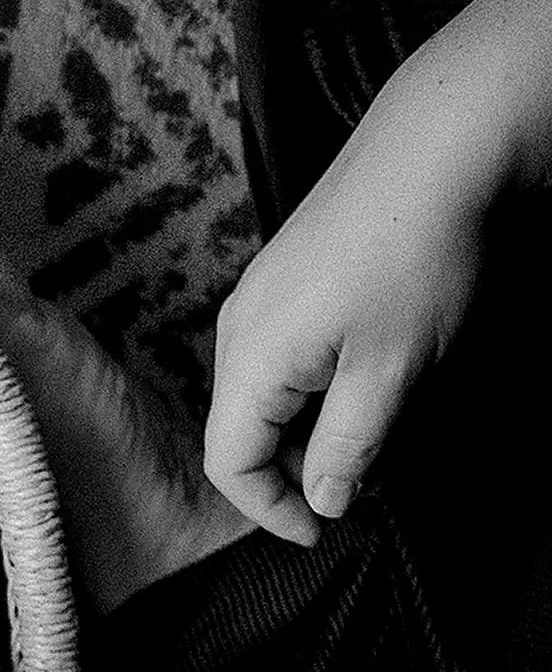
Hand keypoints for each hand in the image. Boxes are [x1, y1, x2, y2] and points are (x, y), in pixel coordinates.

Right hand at [205, 80, 486, 541]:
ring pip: (260, 393)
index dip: (270, 511)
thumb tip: (324, 499)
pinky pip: (278, 353)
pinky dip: (309, 388)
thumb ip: (349, 449)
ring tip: (365, 437)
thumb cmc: (418, 254)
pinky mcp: (286, 271)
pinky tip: (361, 379)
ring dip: (303, 431)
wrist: (442, 141)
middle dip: (288, 473)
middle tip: (355, 489)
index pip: (229, 464)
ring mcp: (259, 293)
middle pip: (238, 430)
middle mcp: (238, 326)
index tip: (325, 530)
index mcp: (250, 360)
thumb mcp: (392, 374)